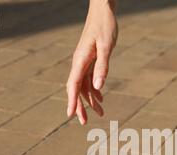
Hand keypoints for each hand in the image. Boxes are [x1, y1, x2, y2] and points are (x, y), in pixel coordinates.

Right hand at [66, 0, 117, 124]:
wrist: (103, 10)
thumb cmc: (105, 26)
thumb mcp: (106, 47)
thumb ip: (102, 67)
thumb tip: (97, 88)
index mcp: (81, 60)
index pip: (73, 85)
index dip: (72, 101)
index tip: (70, 115)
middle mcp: (80, 63)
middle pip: (76, 89)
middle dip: (80, 106)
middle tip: (84, 122)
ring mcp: (84, 62)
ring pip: (84, 86)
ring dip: (91, 100)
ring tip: (100, 114)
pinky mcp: (90, 60)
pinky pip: (90, 79)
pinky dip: (95, 90)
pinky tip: (101, 98)